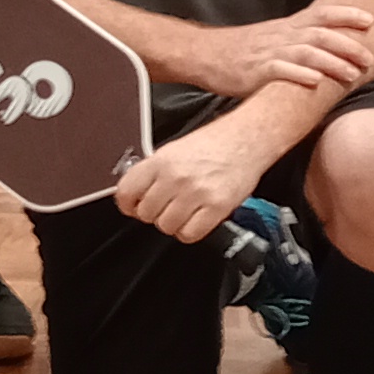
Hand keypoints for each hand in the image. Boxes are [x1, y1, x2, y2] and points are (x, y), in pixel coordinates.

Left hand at [115, 117, 273, 243]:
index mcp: (161, 160)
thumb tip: (135, 195)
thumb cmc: (214, 143)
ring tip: (184, 211)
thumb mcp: (174, 150)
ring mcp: (196, 193)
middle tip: (166, 206)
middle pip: (145, 214)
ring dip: (173, 223)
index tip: (134, 206)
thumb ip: (153, 172)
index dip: (128, 204)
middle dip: (154, 213)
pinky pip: (190, 234)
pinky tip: (196, 219)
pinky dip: (190, 231)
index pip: (126, 192)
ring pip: (166, 227)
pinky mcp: (216, 207)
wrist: (247, 138)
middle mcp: (176, 176)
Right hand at [182, 1, 373, 102]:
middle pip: (320, 34)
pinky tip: (315, 81)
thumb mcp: (274, 39)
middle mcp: (281, 36)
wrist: (205, 54)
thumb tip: (331, 50)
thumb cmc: (242, 51)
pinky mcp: (255, 72)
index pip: (322, 14)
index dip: (346, 15)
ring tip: (352, 73)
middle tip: (370, 58)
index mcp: (287, 27)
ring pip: (305, 52)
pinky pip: (279, 70)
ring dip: (331, 61)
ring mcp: (268, 53)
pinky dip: (299, 74)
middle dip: (348, 45)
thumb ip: (299, 42)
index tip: (370, 19)